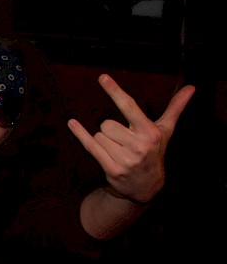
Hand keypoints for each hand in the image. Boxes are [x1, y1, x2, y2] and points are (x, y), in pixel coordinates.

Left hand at [68, 75, 194, 204]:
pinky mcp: (112, 169)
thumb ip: (175, 108)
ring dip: (104, 140)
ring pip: (98, 135)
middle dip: (111, 130)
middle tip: (123, 140)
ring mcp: (125, 159)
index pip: (129, 107)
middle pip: (106, 123)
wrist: (146, 186)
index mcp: (150, 133)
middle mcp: (139, 146)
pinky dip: (80, 134)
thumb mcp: (165, 131)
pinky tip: (72, 123)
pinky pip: (90, 146)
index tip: (102, 77)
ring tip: (118, 150)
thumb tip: (191, 88)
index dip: (115, 92)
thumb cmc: (154, 151)